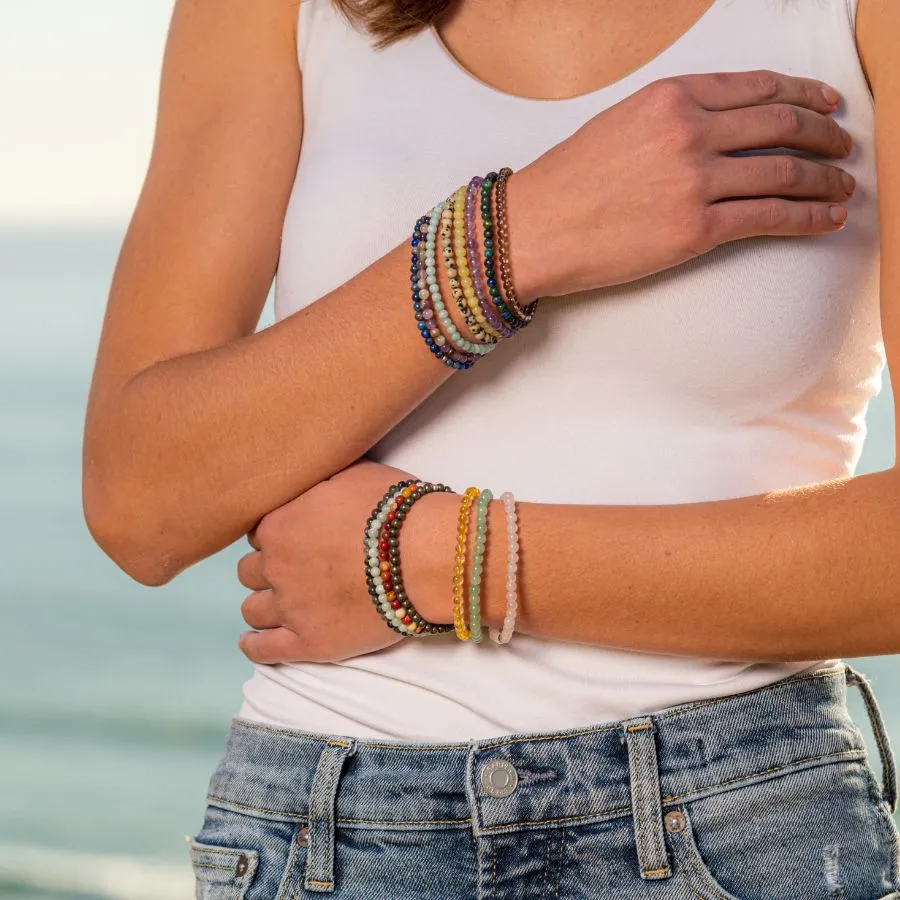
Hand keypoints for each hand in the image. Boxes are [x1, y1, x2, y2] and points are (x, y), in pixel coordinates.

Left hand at [236, 460, 427, 663]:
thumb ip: (322, 479)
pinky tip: (254, 641)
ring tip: (279, 604)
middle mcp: (276, 566)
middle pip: (251, 571)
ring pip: (252, 609)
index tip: (294, 538)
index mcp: (281, 524)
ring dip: (263, 604)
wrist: (427, 556)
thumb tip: (315, 473)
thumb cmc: (396, 510)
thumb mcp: (354, 473)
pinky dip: (254, 645)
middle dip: (270, 568)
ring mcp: (291, 607)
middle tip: (293, 569)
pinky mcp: (309, 643)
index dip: (278, 535)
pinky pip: (264, 650)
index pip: (258, 532)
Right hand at [508, 70, 855, 298]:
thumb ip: (672, 118)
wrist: (534, 230)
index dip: (803, 93)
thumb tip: (717, 129)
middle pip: (781, 124)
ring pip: (784, 172)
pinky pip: (769, 218)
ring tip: (842, 188)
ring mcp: (695, 181)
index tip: (824, 104)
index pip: (757, 87)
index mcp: (671, 97)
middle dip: (823, 135)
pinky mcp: (696, 230)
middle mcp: (690, 132)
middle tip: (842, 147)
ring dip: (824, 180)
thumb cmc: (566, 183)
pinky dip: (807, 218)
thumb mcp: (619, 123)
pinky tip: (826, 219)